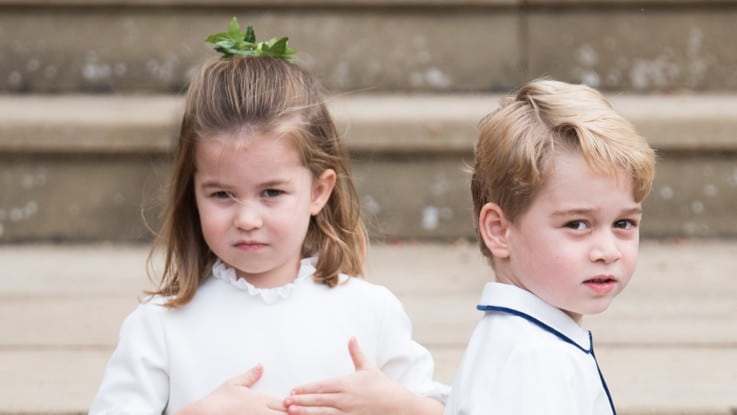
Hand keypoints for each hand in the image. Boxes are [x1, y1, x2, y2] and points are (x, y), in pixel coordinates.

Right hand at [175, 364, 287, 414]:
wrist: (206, 413)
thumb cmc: (218, 401)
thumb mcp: (234, 383)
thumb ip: (251, 375)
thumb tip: (260, 366)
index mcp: (261, 400)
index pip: (286, 404)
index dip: (294, 405)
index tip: (296, 405)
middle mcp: (262, 413)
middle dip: (293, 414)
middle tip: (299, 412)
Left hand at [284, 337, 438, 414]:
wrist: (398, 405)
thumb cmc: (382, 386)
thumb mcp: (368, 368)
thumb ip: (356, 353)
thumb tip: (352, 337)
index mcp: (347, 384)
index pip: (322, 386)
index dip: (306, 388)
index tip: (293, 389)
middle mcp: (346, 399)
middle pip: (319, 400)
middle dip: (301, 400)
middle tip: (285, 402)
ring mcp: (348, 413)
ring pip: (322, 413)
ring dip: (306, 413)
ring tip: (291, 412)